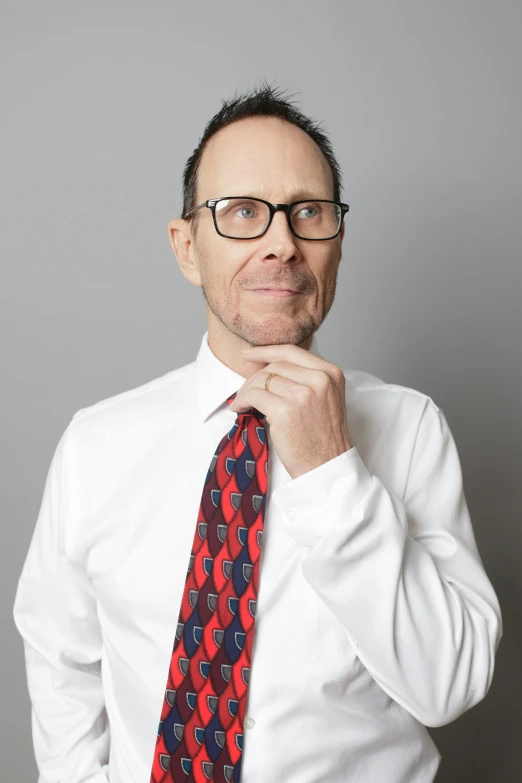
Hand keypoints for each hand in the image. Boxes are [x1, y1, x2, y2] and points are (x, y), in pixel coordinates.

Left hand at [229, 344, 351, 479]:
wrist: (327, 467)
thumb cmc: (323, 437)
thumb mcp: (326, 398)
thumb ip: (306, 379)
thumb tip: (268, 368)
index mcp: (331, 373)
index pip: (292, 351)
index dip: (265, 351)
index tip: (248, 355)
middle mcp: (319, 380)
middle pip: (274, 365)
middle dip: (254, 377)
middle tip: (245, 391)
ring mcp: (303, 394)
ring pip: (262, 379)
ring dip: (246, 391)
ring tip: (242, 402)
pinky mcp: (285, 411)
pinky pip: (254, 396)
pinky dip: (242, 401)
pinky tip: (240, 409)